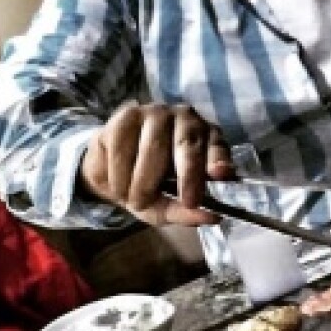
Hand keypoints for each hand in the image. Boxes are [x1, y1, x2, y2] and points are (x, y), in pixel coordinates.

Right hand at [79, 103, 234, 226]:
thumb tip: (211, 217)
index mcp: (204, 139)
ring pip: (153, 149)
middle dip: (189, 174)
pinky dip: (119, 177)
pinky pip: (124, 149)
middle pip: (188, 143)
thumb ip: (185, 212)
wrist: (109, 169)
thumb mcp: (166, 206)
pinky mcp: (127, 115)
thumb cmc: (146, 186)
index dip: (219, 159)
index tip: (222, 173)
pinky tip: (119, 186)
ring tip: (136, 201)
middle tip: (189, 202)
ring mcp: (155, 113)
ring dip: (142, 185)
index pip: (217, 146)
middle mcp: (185, 119)